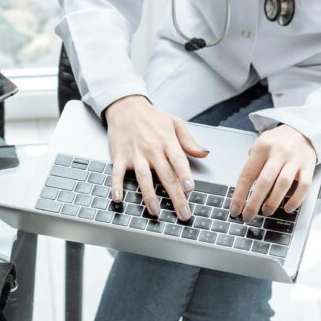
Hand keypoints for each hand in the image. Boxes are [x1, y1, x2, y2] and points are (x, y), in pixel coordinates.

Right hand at [103, 95, 208, 220]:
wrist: (125, 106)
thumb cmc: (151, 116)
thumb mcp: (174, 122)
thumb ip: (189, 141)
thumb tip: (204, 154)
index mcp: (167, 141)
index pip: (178, 161)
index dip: (184, 176)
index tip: (190, 190)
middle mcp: (151, 149)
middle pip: (165, 175)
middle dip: (175, 196)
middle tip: (183, 214)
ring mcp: (134, 154)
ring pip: (143, 177)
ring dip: (149, 195)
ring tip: (155, 211)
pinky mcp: (119, 156)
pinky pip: (117, 173)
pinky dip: (116, 186)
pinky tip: (119, 199)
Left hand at [229, 125, 316, 221]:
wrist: (302, 130)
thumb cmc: (277, 141)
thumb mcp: (260, 144)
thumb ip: (251, 163)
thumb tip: (241, 189)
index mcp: (262, 147)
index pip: (247, 174)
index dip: (239, 195)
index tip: (235, 210)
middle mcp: (278, 152)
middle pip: (264, 181)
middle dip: (254, 202)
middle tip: (248, 217)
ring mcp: (294, 159)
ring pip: (283, 184)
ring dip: (273, 201)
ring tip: (266, 212)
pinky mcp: (308, 166)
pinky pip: (304, 186)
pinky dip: (296, 199)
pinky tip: (288, 208)